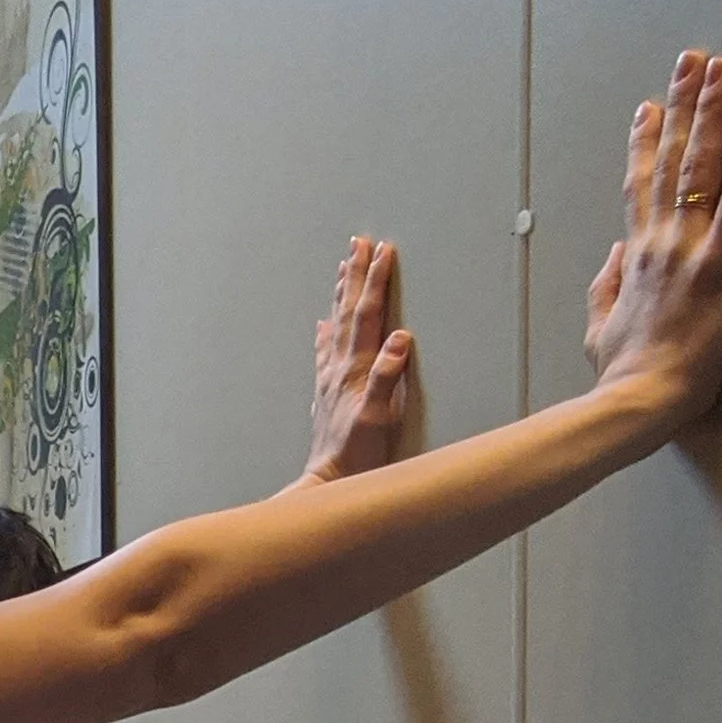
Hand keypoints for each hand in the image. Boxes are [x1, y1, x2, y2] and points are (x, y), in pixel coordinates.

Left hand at [303, 235, 414, 482]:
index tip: (384, 251)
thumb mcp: (380, 416)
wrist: (329, 479)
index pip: (368, 314)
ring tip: (343, 268)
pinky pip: (326, 352)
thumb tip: (399, 338)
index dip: (377, 281)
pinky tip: (322, 325)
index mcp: (356, 368)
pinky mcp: (328, 393)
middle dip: (356, 275)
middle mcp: (340, 367)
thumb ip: (388, 377)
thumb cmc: (358, 452)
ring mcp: (331, 378)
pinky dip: (326, 333)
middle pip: (348, 311)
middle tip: (359, 243)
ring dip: (341, 294)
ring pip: (336, 325)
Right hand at [584, 48, 721, 431]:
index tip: (647, 109)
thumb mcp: (600, 329)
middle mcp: (658, 243)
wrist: (634, 402)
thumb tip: (611, 257)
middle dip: (683, 106)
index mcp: (634, 260)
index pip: (639, 187)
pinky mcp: (718, 265)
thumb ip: (604, 288)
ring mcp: (686, 249)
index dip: (642, 144)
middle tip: (694, 62)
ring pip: (699, 166)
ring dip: (711, 112)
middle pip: (671, 161)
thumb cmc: (622, 376)